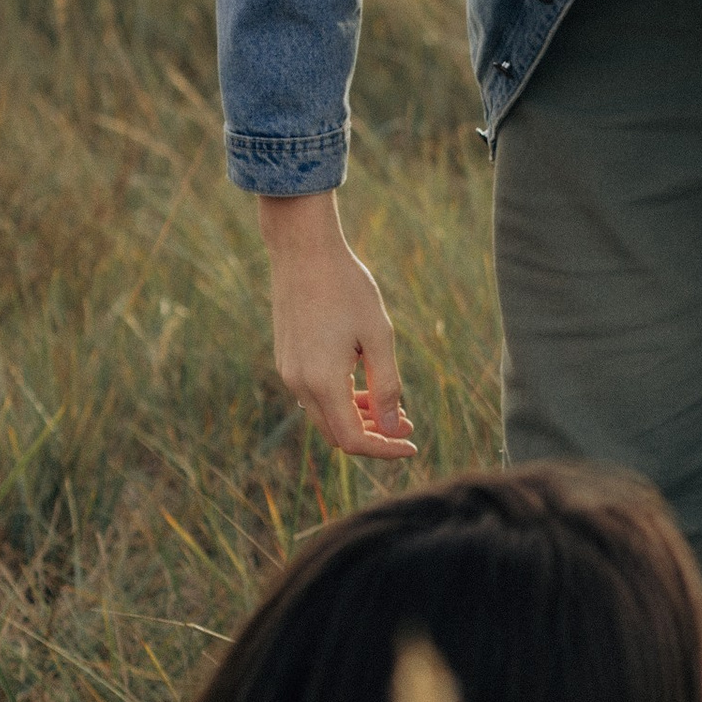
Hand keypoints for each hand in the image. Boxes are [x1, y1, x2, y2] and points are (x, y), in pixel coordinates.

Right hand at [258, 193, 417, 460]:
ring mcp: (289, 371)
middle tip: (408, 424)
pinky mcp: (288, 359)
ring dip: (359, 418)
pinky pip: (316, 396)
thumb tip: (392, 429)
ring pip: (326, 416)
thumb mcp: (378, 337)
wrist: (304, 251)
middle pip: (338, 434)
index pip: (354, 440)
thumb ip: (387, 386)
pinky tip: (368, 386)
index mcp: (322, 381)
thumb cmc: (348, 289)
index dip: (385, 449)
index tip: (413, 445)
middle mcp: (298, 383)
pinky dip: (343, 400)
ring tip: (393, 406)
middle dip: (375, 436)